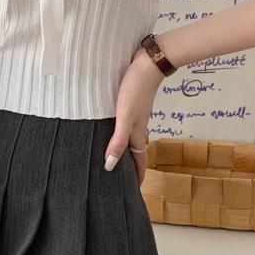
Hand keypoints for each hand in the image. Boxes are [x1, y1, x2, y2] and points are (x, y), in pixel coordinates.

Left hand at [105, 46, 164, 183]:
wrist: (148, 63)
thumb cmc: (136, 90)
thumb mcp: (125, 117)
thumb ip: (118, 140)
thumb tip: (110, 166)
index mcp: (137, 133)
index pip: (139, 161)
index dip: (137, 176)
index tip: (133, 191)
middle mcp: (137, 127)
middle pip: (133, 151)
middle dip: (128, 166)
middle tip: (117, 178)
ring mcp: (133, 115)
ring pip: (128, 137)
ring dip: (123, 149)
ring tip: (111, 158)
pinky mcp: (129, 103)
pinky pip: (123, 124)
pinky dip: (117, 132)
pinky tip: (106, 129)